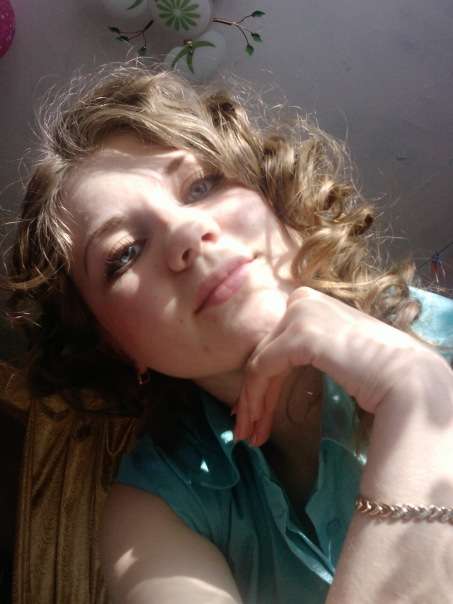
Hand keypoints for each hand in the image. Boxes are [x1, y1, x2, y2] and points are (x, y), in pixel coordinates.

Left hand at [234, 287, 439, 446]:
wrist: (410, 381)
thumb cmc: (381, 372)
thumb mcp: (334, 352)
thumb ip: (308, 351)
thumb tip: (277, 373)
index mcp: (312, 301)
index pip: (277, 343)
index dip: (263, 381)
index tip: (255, 414)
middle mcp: (302, 300)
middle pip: (266, 353)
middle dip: (255, 396)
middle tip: (247, 430)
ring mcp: (300, 315)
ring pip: (260, 363)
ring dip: (253, 403)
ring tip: (250, 436)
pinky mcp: (300, 336)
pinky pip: (263, 369)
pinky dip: (257, 398)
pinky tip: (257, 423)